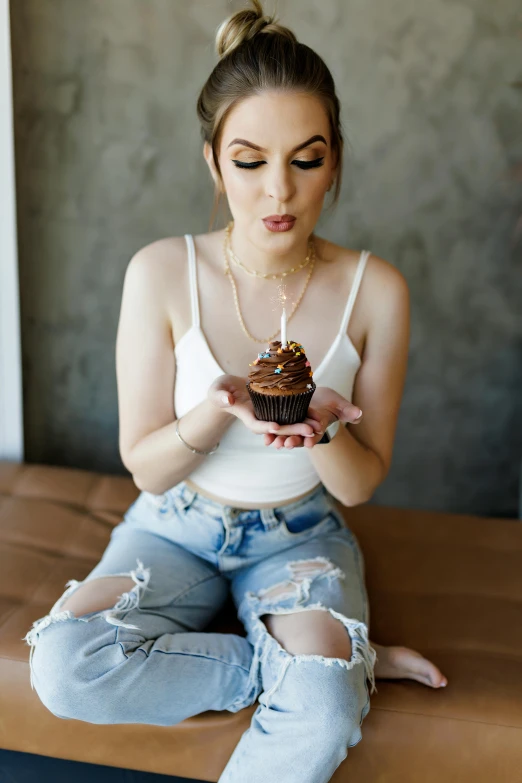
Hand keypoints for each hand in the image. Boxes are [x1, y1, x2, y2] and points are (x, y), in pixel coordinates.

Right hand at [207, 374, 322, 439]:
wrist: (230, 389)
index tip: (276, 426)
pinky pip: (291, 412)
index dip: (266, 426)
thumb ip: (221, 396)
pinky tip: (316, 415)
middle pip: (278, 427)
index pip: (257, 425)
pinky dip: (303, 414)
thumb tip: (228, 400)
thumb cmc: (221, 391)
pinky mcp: (277, 407)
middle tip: (310, 431)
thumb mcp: (217, 391)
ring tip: (318, 426)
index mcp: (247, 417)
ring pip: (288, 422)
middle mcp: (261, 418)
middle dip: (294, 430)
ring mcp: (270, 414)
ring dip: (303, 425)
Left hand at [263, 386, 362, 449]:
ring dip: (279, 439)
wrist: (313, 398)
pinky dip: (270, 434)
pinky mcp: (283, 422)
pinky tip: (265, 438)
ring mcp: (293, 427)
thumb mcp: (338, 403)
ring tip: (273, 443)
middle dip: (293, 441)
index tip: (309, 443)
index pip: (316, 434)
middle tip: (287, 444)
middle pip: (298, 437)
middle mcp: (304, 430)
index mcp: (317, 426)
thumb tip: (359, 415)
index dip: (312, 438)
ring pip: (286, 435)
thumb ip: (347, 410)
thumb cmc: (328, 401)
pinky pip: (276, 429)